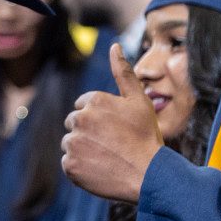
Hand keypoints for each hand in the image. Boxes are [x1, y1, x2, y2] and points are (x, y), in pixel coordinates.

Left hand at [62, 44, 162, 200]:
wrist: (151, 175)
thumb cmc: (146, 137)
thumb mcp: (139, 101)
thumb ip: (123, 72)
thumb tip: (114, 45)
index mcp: (93, 101)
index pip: (83, 106)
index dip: (100, 119)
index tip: (115, 129)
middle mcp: (79, 119)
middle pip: (74, 124)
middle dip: (88, 131)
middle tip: (112, 144)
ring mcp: (73, 143)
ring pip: (71, 143)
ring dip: (84, 149)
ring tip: (108, 157)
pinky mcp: (70, 165)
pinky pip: (69, 163)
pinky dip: (81, 168)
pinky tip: (101, 169)